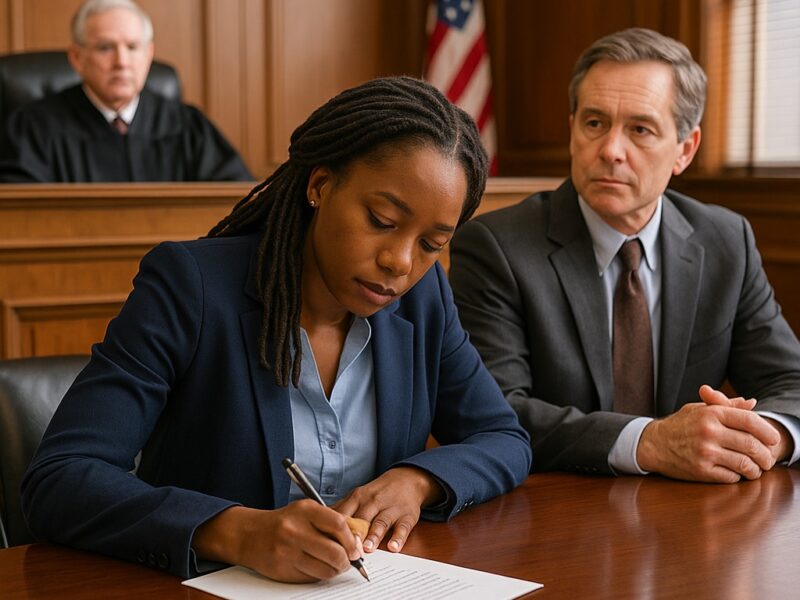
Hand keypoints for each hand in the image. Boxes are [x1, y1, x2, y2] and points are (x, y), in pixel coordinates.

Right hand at [192, 500, 361, 582]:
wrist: (250, 534)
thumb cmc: (284, 522)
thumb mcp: (305, 512)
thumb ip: (329, 521)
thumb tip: (355, 541)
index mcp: (304, 511)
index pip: (338, 525)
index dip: (352, 540)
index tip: (355, 548)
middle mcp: (295, 530)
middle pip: (335, 552)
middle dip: (347, 560)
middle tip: (348, 560)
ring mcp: (288, 551)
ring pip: (326, 570)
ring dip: (335, 570)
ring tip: (333, 564)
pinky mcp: (283, 570)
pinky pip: (312, 578)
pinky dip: (319, 575)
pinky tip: (315, 566)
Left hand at [335, 466, 443, 553]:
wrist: (407, 480)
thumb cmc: (377, 493)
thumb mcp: (358, 496)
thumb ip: (342, 509)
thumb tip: (318, 524)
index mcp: (358, 497)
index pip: (344, 513)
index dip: (335, 529)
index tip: (328, 543)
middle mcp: (374, 501)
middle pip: (361, 518)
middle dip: (354, 534)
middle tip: (347, 550)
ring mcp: (391, 508)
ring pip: (381, 522)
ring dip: (374, 536)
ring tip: (367, 549)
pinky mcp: (407, 516)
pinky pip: (403, 528)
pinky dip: (398, 538)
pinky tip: (393, 547)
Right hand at [636, 385, 780, 482]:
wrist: (652, 444)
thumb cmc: (679, 425)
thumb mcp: (700, 409)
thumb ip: (727, 406)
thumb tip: (752, 403)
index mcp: (711, 414)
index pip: (750, 421)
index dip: (767, 431)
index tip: (774, 439)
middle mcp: (709, 432)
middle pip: (752, 445)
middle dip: (765, 455)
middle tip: (768, 459)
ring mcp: (705, 452)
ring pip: (744, 464)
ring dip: (755, 469)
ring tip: (755, 469)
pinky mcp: (701, 470)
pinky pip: (731, 477)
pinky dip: (737, 476)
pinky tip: (735, 473)